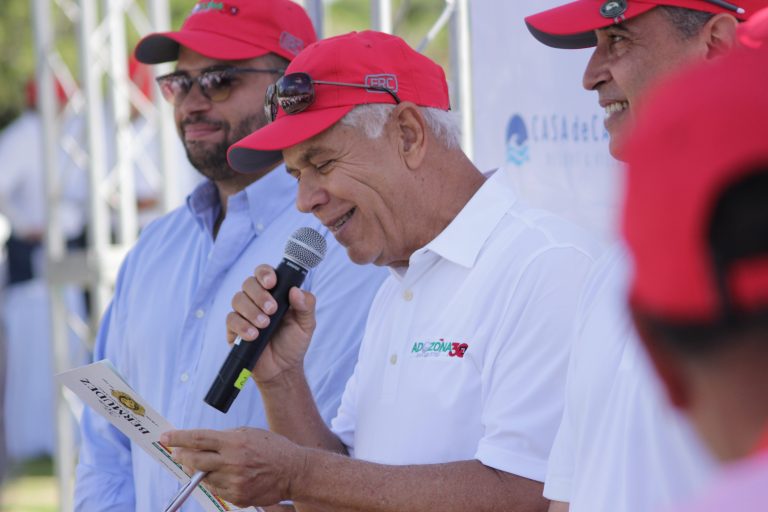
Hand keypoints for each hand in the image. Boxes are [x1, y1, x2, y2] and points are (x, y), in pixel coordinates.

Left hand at [161, 427, 304, 507]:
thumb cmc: (273, 449)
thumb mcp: (249, 433)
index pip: (199, 439)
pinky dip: (217, 482)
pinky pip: (217, 489)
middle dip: (182, 456)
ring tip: (215, 464)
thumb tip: (201, 443)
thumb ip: (225, 438)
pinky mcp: (237, 497)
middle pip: (195, 460)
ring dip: (202, 471)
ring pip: (205, 477)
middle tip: (178, 453)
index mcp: (234, 442)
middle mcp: (232, 462)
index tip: (166, 437)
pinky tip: (229, 475)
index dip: (179, 438)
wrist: (293, 471)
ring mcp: (234, 482)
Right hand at [227, 264, 316, 382]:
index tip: (271, 282)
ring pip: (238, 299)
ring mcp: (244, 313)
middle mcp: (256, 299)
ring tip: (265, 324)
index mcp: (274, 293)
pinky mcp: (234, 329)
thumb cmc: (294, 342)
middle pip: (249, 283)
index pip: (264, 273)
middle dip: (259, 295)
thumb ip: (306, 305)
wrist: (283, 369)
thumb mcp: (307, 323)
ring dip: (251, 311)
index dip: (265, 273)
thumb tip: (296, 291)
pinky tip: (253, 335)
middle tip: (272, 310)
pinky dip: (242, 326)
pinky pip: (231, 320)